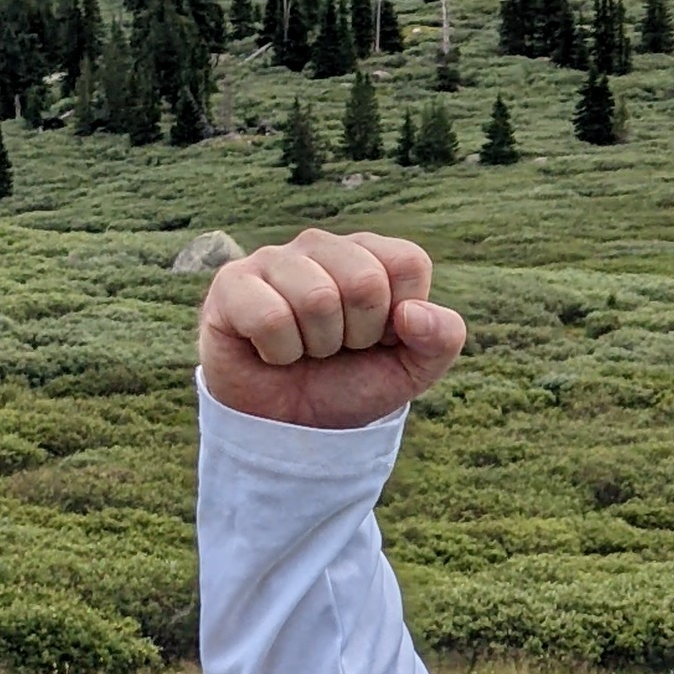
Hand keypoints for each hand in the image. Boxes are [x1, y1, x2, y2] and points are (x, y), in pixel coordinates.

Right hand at [198, 228, 465, 429]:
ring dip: (316, 346)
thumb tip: (412, 311)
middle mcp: (322, 246)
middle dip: (357, 335)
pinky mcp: (231, 283)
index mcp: (371, 254)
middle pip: (364, 280)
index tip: (378, 339)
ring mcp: (274, 259)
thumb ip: (442, 338)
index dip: (398, 317)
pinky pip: (270, 315)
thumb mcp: (414, 370)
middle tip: (336, 349)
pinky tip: (271, 351)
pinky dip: (279, 351)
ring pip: (317, 298)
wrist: (290, 428)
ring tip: (304, 350)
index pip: (408, 262)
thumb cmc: (350, 385)